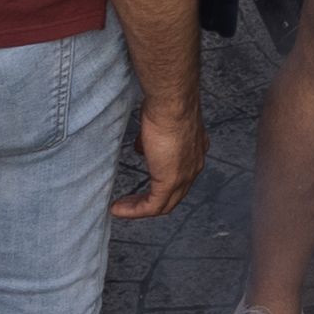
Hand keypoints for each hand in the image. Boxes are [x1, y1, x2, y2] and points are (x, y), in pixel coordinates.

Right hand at [115, 78, 204, 220]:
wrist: (172, 102)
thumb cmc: (167, 103)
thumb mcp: (158, 123)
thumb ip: (151, 138)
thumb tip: (141, 147)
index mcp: (195, 150)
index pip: (181, 174)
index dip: (161, 179)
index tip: (143, 177)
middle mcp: (194, 165)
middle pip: (174, 193)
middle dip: (150, 199)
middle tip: (130, 201)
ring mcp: (185, 175)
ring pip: (164, 203)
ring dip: (140, 207)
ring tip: (121, 208)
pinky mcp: (170, 181)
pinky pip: (152, 206)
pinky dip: (135, 210)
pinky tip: (118, 209)